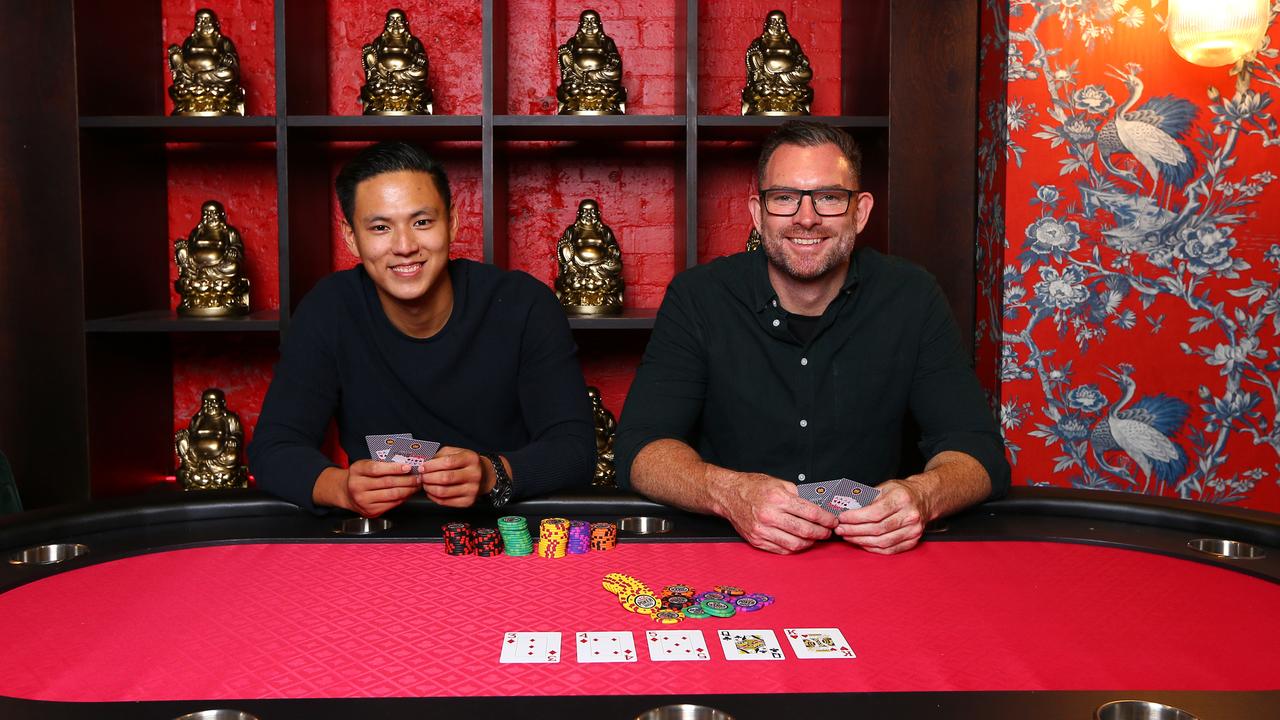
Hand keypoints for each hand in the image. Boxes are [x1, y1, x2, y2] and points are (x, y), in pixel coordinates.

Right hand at [343, 460, 420, 517]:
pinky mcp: (370, 511)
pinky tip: (409, 492)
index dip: (394, 468)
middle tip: (419, 476)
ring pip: (392, 494)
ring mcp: (363, 501)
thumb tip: (406, 464)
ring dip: (408, 489)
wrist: (347, 492)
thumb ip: (382, 463)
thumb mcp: (366, 464)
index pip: (377, 469)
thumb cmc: (362, 475)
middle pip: (387, 483)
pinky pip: (392, 504)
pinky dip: (403, 498)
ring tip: (417, 484)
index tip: (408, 467)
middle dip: (407, 479)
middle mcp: (357, 486)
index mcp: (357, 471)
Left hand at [417, 446, 492, 507]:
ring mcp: (472, 489)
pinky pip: (445, 502)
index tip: (422, 467)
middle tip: (422, 476)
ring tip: (425, 484)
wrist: (484, 475)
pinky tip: (431, 492)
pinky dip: (434, 497)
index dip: (432, 466)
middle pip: (445, 478)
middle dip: (428, 478)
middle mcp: (474, 474)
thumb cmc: (466, 463)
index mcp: (471, 459)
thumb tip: (424, 463)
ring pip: (443, 492)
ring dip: (429, 488)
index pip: (448, 462)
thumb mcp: (456, 452)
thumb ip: (440, 455)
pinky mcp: (468, 501)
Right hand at [715, 473, 836, 554]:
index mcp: (778, 498)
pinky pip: (782, 550)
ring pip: (795, 544)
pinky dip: (794, 548)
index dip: (827, 519)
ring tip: (814, 538)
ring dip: (810, 543)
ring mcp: (762, 530)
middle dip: (822, 533)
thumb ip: (797, 495)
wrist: (729, 495)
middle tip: (828, 532)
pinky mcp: (757, 540)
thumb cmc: (752, 487)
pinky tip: (799, 541)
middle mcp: (770, 515)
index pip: (811, 513)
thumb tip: (816, 506)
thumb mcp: (778, 482)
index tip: (833, 521)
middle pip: (806, 531)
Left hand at [834, 479, 929, 554]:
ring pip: (882, 542)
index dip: (855, 518)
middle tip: (840, 529)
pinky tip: (862, 543)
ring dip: (861, 541)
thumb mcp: (883, 487)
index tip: (842, 518)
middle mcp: (910, 515)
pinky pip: (889, 549)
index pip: (874, 513)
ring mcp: (913, 530)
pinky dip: (873, 548)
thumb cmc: (901, 492)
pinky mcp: (913, 541)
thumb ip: (865, 498)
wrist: (924, 498)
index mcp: (901, 499)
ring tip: (848, 536)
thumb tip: (844, 506)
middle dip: (854, 530)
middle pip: (877, 529)